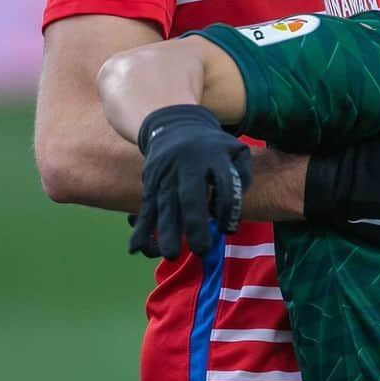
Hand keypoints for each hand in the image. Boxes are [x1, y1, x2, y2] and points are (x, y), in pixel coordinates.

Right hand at [130, 104, 251, 258]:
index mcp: (213, 157)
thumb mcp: (235, 149)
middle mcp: (187, 167)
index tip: (228, 230)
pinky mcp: (151, 184)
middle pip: (190, 197)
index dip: (228, 209)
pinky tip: (137, 249)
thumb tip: (237, 203)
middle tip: (201, 250)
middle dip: (194, 224)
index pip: (224, 185)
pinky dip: (141, 229)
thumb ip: (242, 173)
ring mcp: (166, 175)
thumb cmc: (213, 146)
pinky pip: (146, 208)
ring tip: (170, 255)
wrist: (174, 125)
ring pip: (165, 206)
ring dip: (166, 232)